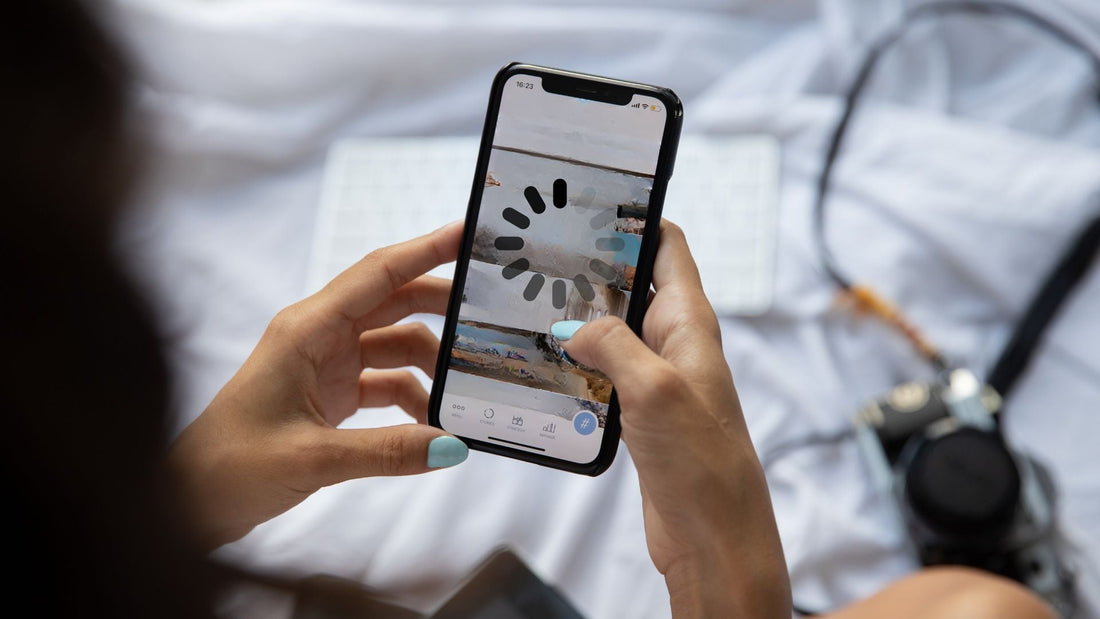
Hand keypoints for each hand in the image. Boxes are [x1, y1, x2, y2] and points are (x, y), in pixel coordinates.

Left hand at [170, 222, 468, 548]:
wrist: (190, 501)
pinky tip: (432, 427)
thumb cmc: (231, 466)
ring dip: (431, 366)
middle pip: (394, 302)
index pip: (378, 274)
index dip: (426, 250)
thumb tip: (454, 446)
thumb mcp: (314, 458)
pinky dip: (413, 399)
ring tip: (466, 393)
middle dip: (442, 307)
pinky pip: (386, 382)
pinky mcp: (329, 394)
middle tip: (492, 314)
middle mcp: (318, 336)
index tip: (470, 232)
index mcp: (307, 329)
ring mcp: (325, 364)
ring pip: (395, 345)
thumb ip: (388, 451)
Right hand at [555, 222, 790, 617]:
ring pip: (613, 330)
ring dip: (579, 319)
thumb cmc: (702, 461)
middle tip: (541, 254)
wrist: (714, 534)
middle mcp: (676, 342)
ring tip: (531, 303)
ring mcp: (658, 377)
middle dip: (592, 269)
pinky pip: (605, 372)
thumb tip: (574, 326)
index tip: (591, 202)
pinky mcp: (641, 412)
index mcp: (691, 322)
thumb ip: (613, 345)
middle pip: (632, 285)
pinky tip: (545, 363)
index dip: (636, 218)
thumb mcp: (655, 389)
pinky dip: (577, 364)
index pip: (668, 247)